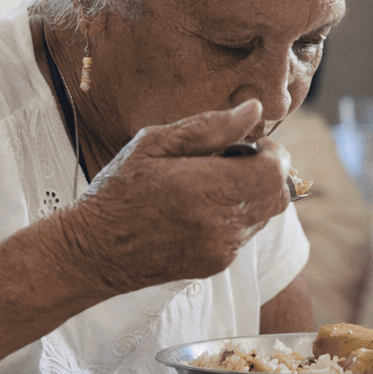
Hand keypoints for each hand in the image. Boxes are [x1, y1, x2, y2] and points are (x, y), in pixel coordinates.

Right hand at [60, 100, 291, 292]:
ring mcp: (221, 249)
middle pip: (278, 195)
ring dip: (253, 193)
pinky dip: (238, 214)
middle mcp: (220, 225)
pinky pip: (247, 233)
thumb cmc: (118, 189)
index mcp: (204, 189)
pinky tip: (204, 204)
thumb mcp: (155, 143)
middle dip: (267, 171)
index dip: (271, 151)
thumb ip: (209, 127)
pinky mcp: (217, 264)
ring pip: (267, 215)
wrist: (94, 250)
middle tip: (233, 158)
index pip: (273, 171)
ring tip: (214, 181)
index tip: (247, 142)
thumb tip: (254, 109)